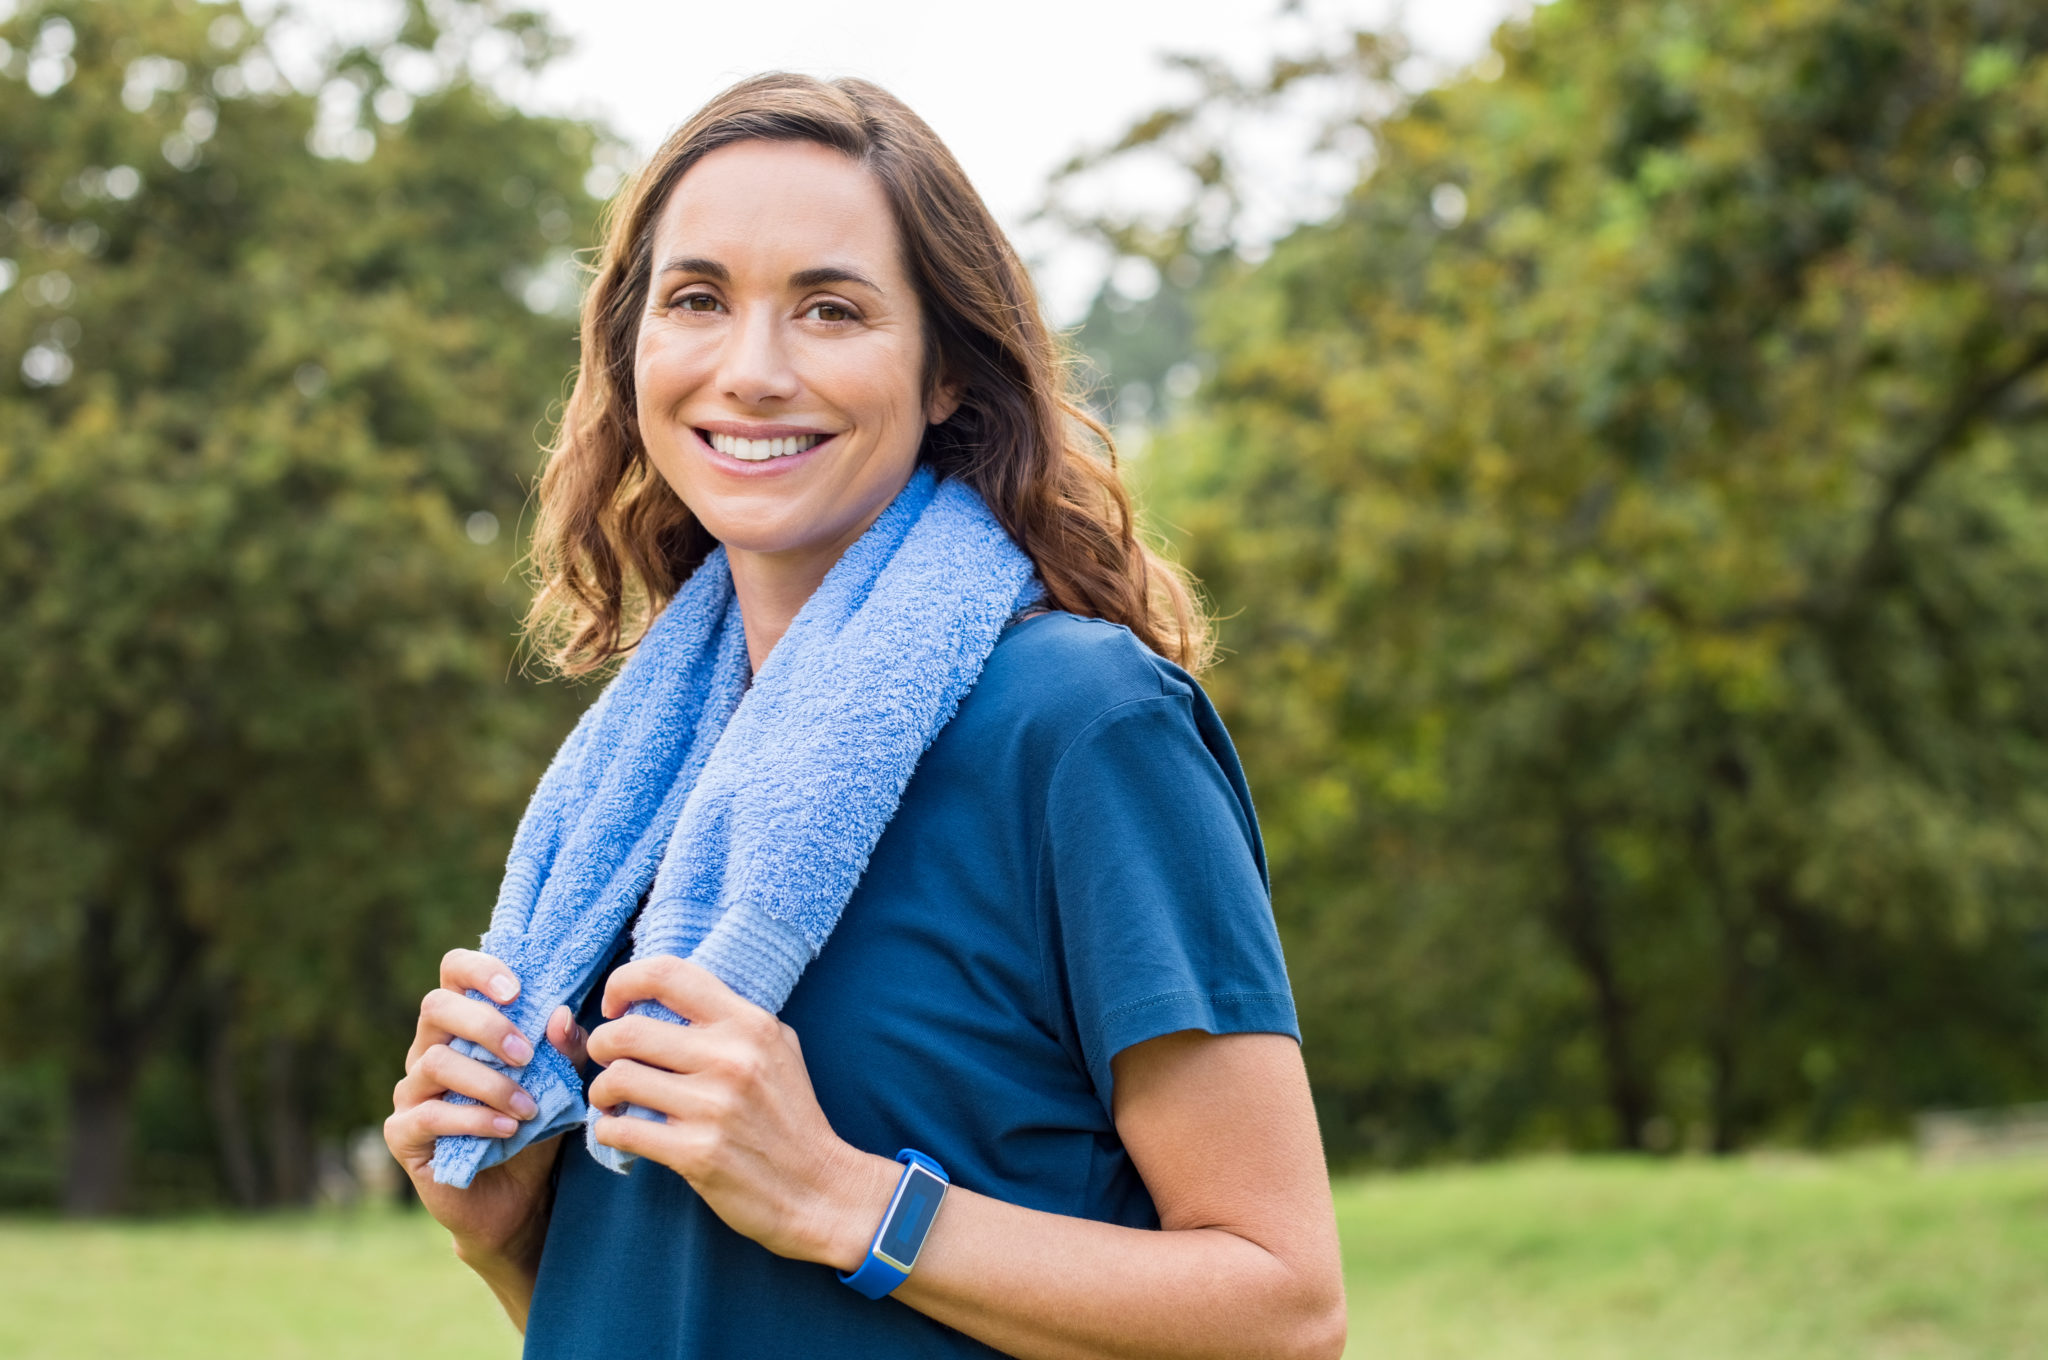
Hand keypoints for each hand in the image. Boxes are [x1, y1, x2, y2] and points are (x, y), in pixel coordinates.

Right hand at [384, 949, 590, 1273]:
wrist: (518, 1198)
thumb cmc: (535, 1127)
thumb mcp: (562, 1084)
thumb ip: (566, 1049)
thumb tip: (560, 1015)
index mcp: (464, 1026)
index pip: (453, 972)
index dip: (480, 969)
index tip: (517, 990)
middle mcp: (429, 1049)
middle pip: (436, 1007)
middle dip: (485, 1025)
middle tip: (527, 1055)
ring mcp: (411, 1091)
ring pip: (435, 1062)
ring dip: (489, 1082)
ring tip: (527, 1107)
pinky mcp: (403, 1133)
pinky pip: (430, 1114)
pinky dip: (474, 1119)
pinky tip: (507, 1129)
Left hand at [585, 958, 894, 1269]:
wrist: (819, 1189)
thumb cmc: (792, 1117)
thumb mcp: (778, 1049)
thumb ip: (730, 1020)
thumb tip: (666, 1000)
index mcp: (749, 1024)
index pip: (669, 974)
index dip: (625, 981)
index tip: (614, 1005)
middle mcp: (731, 1058)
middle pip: (627, 1031)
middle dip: (600, 1044)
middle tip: (605, 1059)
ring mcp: (713, 1107)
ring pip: (618, 1079)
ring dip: (601, 1091)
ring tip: (611, 1100)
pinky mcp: (695, 1153)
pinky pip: (621, 1131)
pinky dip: (608, 1130)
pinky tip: (620, 1131)